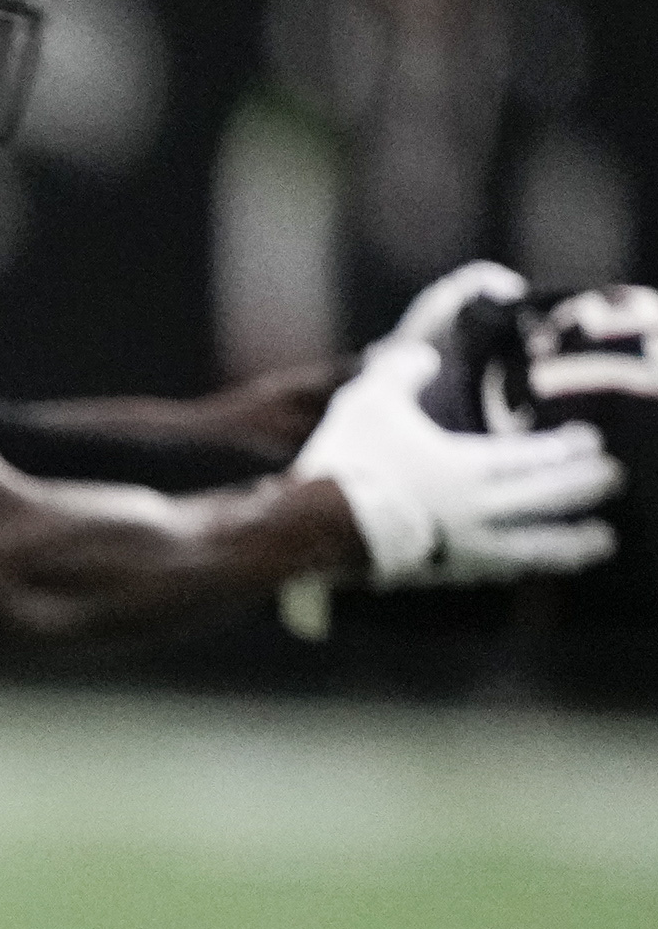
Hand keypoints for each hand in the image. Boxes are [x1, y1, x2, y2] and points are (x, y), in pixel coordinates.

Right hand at [297, 324, 620, 588]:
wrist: (313, 530)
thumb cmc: (347, 462)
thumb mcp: (370, 401)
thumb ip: (400, 371)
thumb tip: (422, 355)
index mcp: (469, 466)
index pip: (539, 457)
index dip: (571, 449)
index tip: (593, 441)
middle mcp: (480, 510)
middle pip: (550, 499)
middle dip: (587, 487)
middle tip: (614, 478)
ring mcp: (466, 547)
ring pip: (537, 547)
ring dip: (574, 543)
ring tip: (602, 541)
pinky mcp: (446, 573)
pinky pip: (502, 571)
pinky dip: (529, 567)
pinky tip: (538, 566)